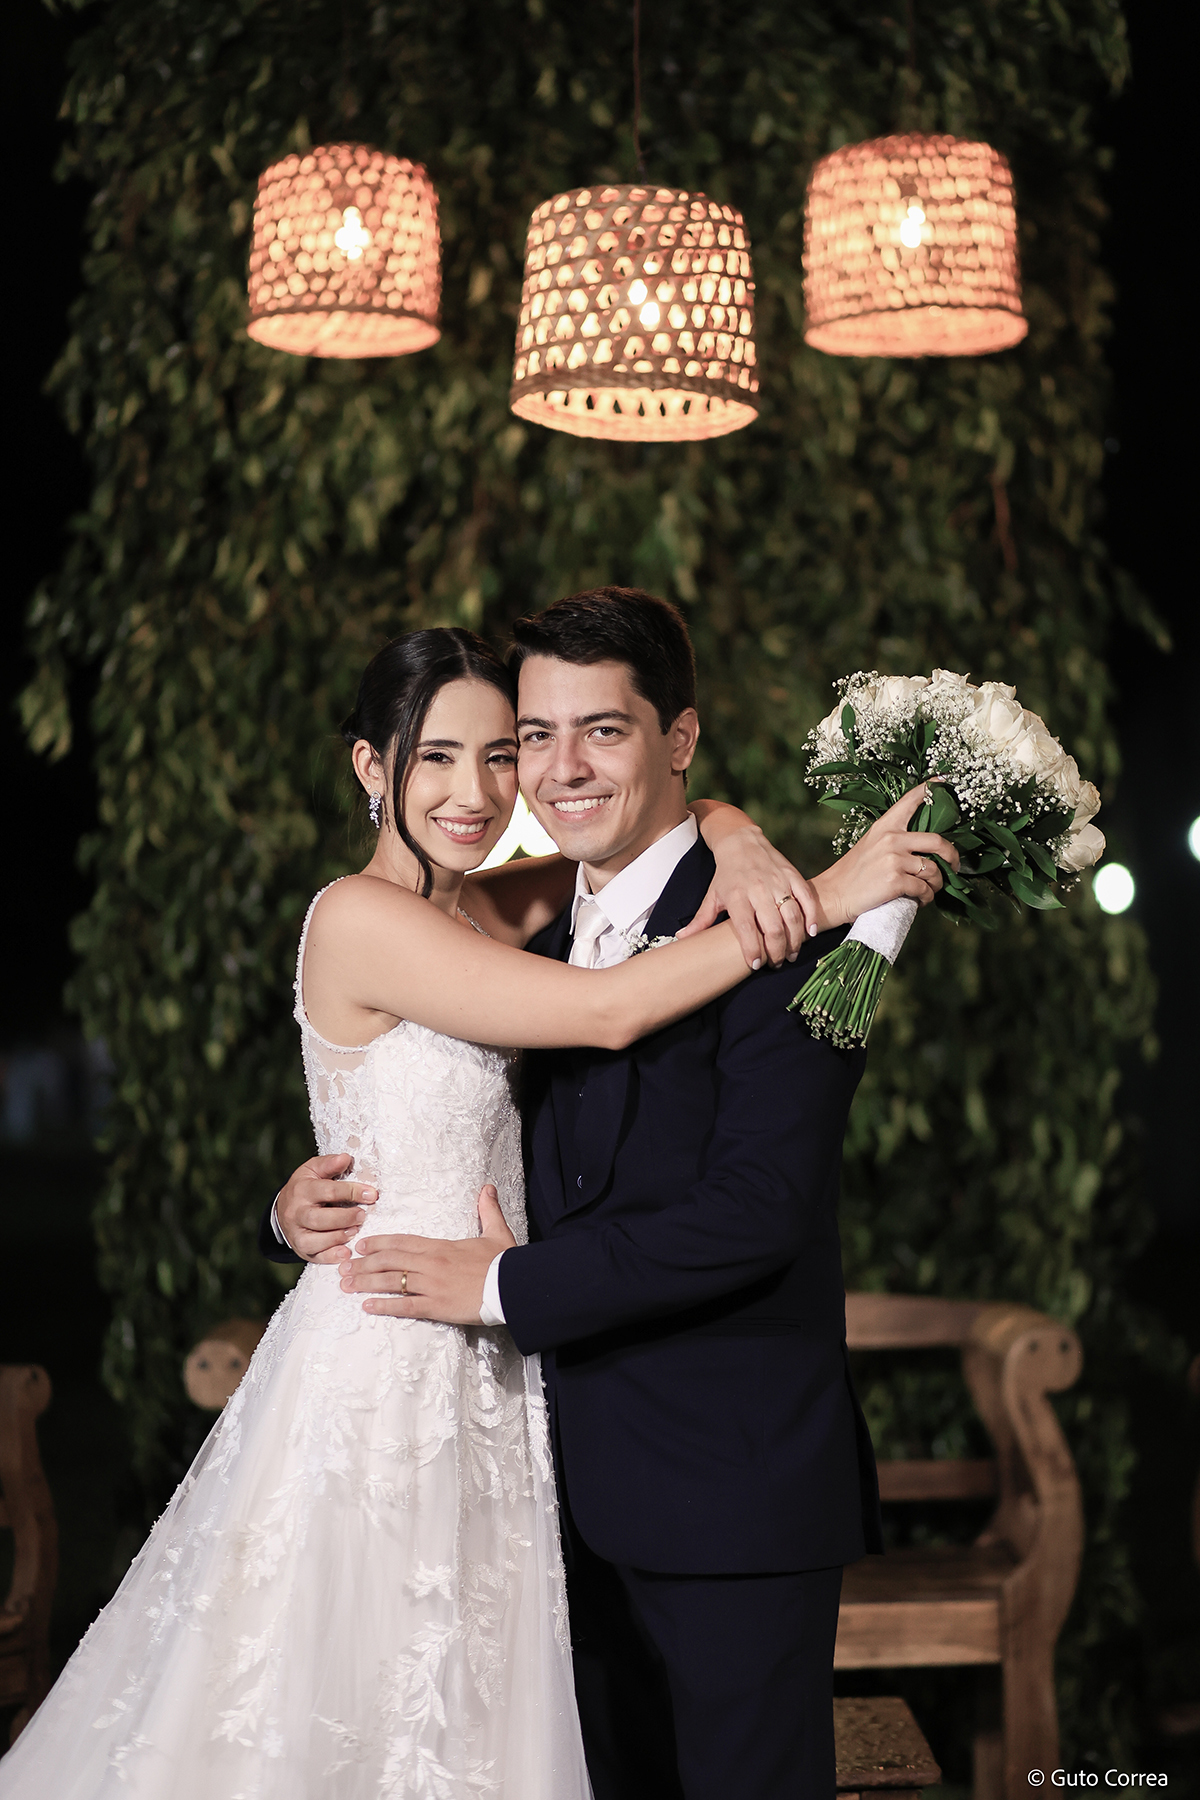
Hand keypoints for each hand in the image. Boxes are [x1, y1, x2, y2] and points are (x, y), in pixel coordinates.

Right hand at [275, 1152, 376, 1263]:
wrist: (284, 1208)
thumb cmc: (306, 1186)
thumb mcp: (313, 1169)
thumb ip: (330, 1164)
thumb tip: (346, 1158)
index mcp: (302, 1190)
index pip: (326, 1191)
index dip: (351, 1191)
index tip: (372, 1194)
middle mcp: (296, 1213)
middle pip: (318, 1218)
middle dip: (344, 1218)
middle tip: (363, 1215)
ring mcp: (297, 1233)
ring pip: (314, 1240)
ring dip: (338, 1237)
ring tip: (355, 1230)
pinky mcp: (302, 1249)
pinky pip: (315, 1256)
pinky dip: (331, 1257)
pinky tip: (346, 1253)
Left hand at [339, 1184, 516, 1324]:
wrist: (513, 1286)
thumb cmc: (505, 1262)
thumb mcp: (497, 1232)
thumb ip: (487, 1210)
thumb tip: (487, 1188)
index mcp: (441, 1246)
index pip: (402, 1241)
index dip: (379, 1243)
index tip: (360, 1245)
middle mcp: (431, 1263)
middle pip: (389, 1260)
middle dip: (364, 1263)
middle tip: (343, 1267)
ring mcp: (431, 1285)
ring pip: (391, 1281)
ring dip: (366, 1282)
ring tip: (347, 1285)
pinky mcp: (436, 1306)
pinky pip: (404, 1305)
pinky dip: (384, 1306)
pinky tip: (368, 1306)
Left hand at [677, 825, 818, 968]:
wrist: (742, 842)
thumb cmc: (726, 874)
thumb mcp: (712, 896)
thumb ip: (701, 921)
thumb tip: (681, 940)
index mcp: (737, 897)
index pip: (746, 929)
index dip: (752, 949)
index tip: (755, 965)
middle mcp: (758, 889)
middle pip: (772, 927)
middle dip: (776, 951)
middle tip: (776, 964)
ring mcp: (778, 882)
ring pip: (792, 916)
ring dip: (795, 939)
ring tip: (792, 953)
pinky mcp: (793, 875)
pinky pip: (806, 898)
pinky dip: (811, 917)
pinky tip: (811, 933)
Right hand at [811, 785, 960, 928]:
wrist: (833, 895)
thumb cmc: (853, 873)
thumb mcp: (870, 845)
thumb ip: (894, 840)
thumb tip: (924, 848)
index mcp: (885, 826)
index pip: (911, 801)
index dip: (930, 789)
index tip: (944, 780)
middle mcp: (891, 838)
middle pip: (937, 841)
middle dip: (952, 856)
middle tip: (953, 866)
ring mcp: (894, 859)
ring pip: (933, 870)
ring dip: (937, 884)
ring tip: (929, 890)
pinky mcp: (896, 880)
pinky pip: (924, 889)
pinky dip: (926, 897)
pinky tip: (920, 900)